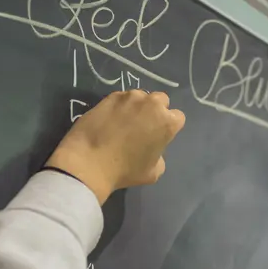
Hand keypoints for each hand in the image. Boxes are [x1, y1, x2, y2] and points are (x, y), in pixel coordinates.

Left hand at [46, 90, 184, 204]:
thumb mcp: (154, 172)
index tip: (159, 136)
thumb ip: (160, 155)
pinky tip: (110, 119)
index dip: (169, 127)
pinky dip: (120, 106)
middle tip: (144, 126)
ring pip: (141, 96)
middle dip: (156, 110)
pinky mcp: (110, 96)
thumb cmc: (125, 170)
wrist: (89, 162)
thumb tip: (152, 147)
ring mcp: (129, 97)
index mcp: (167, 122)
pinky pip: (121, 98)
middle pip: (161, 100)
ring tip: (125, 121)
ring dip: (138, 106)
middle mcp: (152, 104)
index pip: (178, 117)